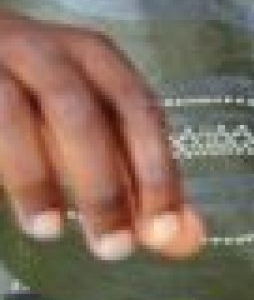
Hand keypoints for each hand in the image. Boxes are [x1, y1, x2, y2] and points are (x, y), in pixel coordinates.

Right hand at [0, 11, 203, 261]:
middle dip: (103, 182)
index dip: (155, 170)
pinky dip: (2, 163)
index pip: (138, 112)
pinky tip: (8, 206)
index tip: (165, 233)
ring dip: (36, 177)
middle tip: (114, 248)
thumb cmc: (29, 90)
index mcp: (94, 57)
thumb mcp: (85, 125)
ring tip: (50, 231)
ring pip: (19, 117)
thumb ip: (134, 178)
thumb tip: (189, 238)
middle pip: (84, 113)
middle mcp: (48, 52)